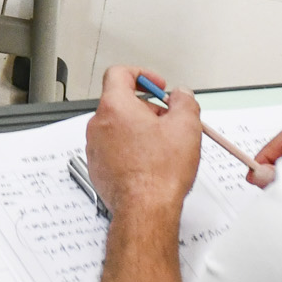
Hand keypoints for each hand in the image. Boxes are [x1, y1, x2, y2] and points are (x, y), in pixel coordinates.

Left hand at [85, 66, 202, 217]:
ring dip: (140, 130)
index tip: (157, 85)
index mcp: (115, 106)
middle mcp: (99, 124)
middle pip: (122, 103)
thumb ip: (185, 101)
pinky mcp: (98, 166)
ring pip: (118, 127)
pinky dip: (131, 149)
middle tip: (169, 121)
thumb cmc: (160, 172)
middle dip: (147, 108)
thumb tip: (181, 95)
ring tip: (163, 146)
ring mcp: (95, 146)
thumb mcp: (186, 127)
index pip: (119, 73)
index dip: (141, 74)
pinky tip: (151, 162)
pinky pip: (114, 148)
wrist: (145, 208)